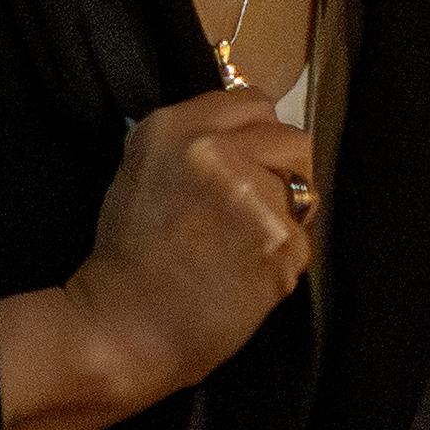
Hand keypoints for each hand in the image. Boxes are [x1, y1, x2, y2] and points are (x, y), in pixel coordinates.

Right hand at [57, 84, 315, 385]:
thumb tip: (243, 135)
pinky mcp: (281, 241)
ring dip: (285, 214)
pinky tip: (247, 274)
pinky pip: (303, 238)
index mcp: (175, 127)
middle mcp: (217, 151)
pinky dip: (282, 257)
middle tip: (254, 208)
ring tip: (244, 245)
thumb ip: (193, 143)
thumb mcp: (141, 171)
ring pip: (305, 190)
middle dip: (281, 170)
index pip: (254, 102)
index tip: (247, 162)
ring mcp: (253, 196)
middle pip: (292, 139)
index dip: (256, 135)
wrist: (124, 327)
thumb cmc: (128, 256)